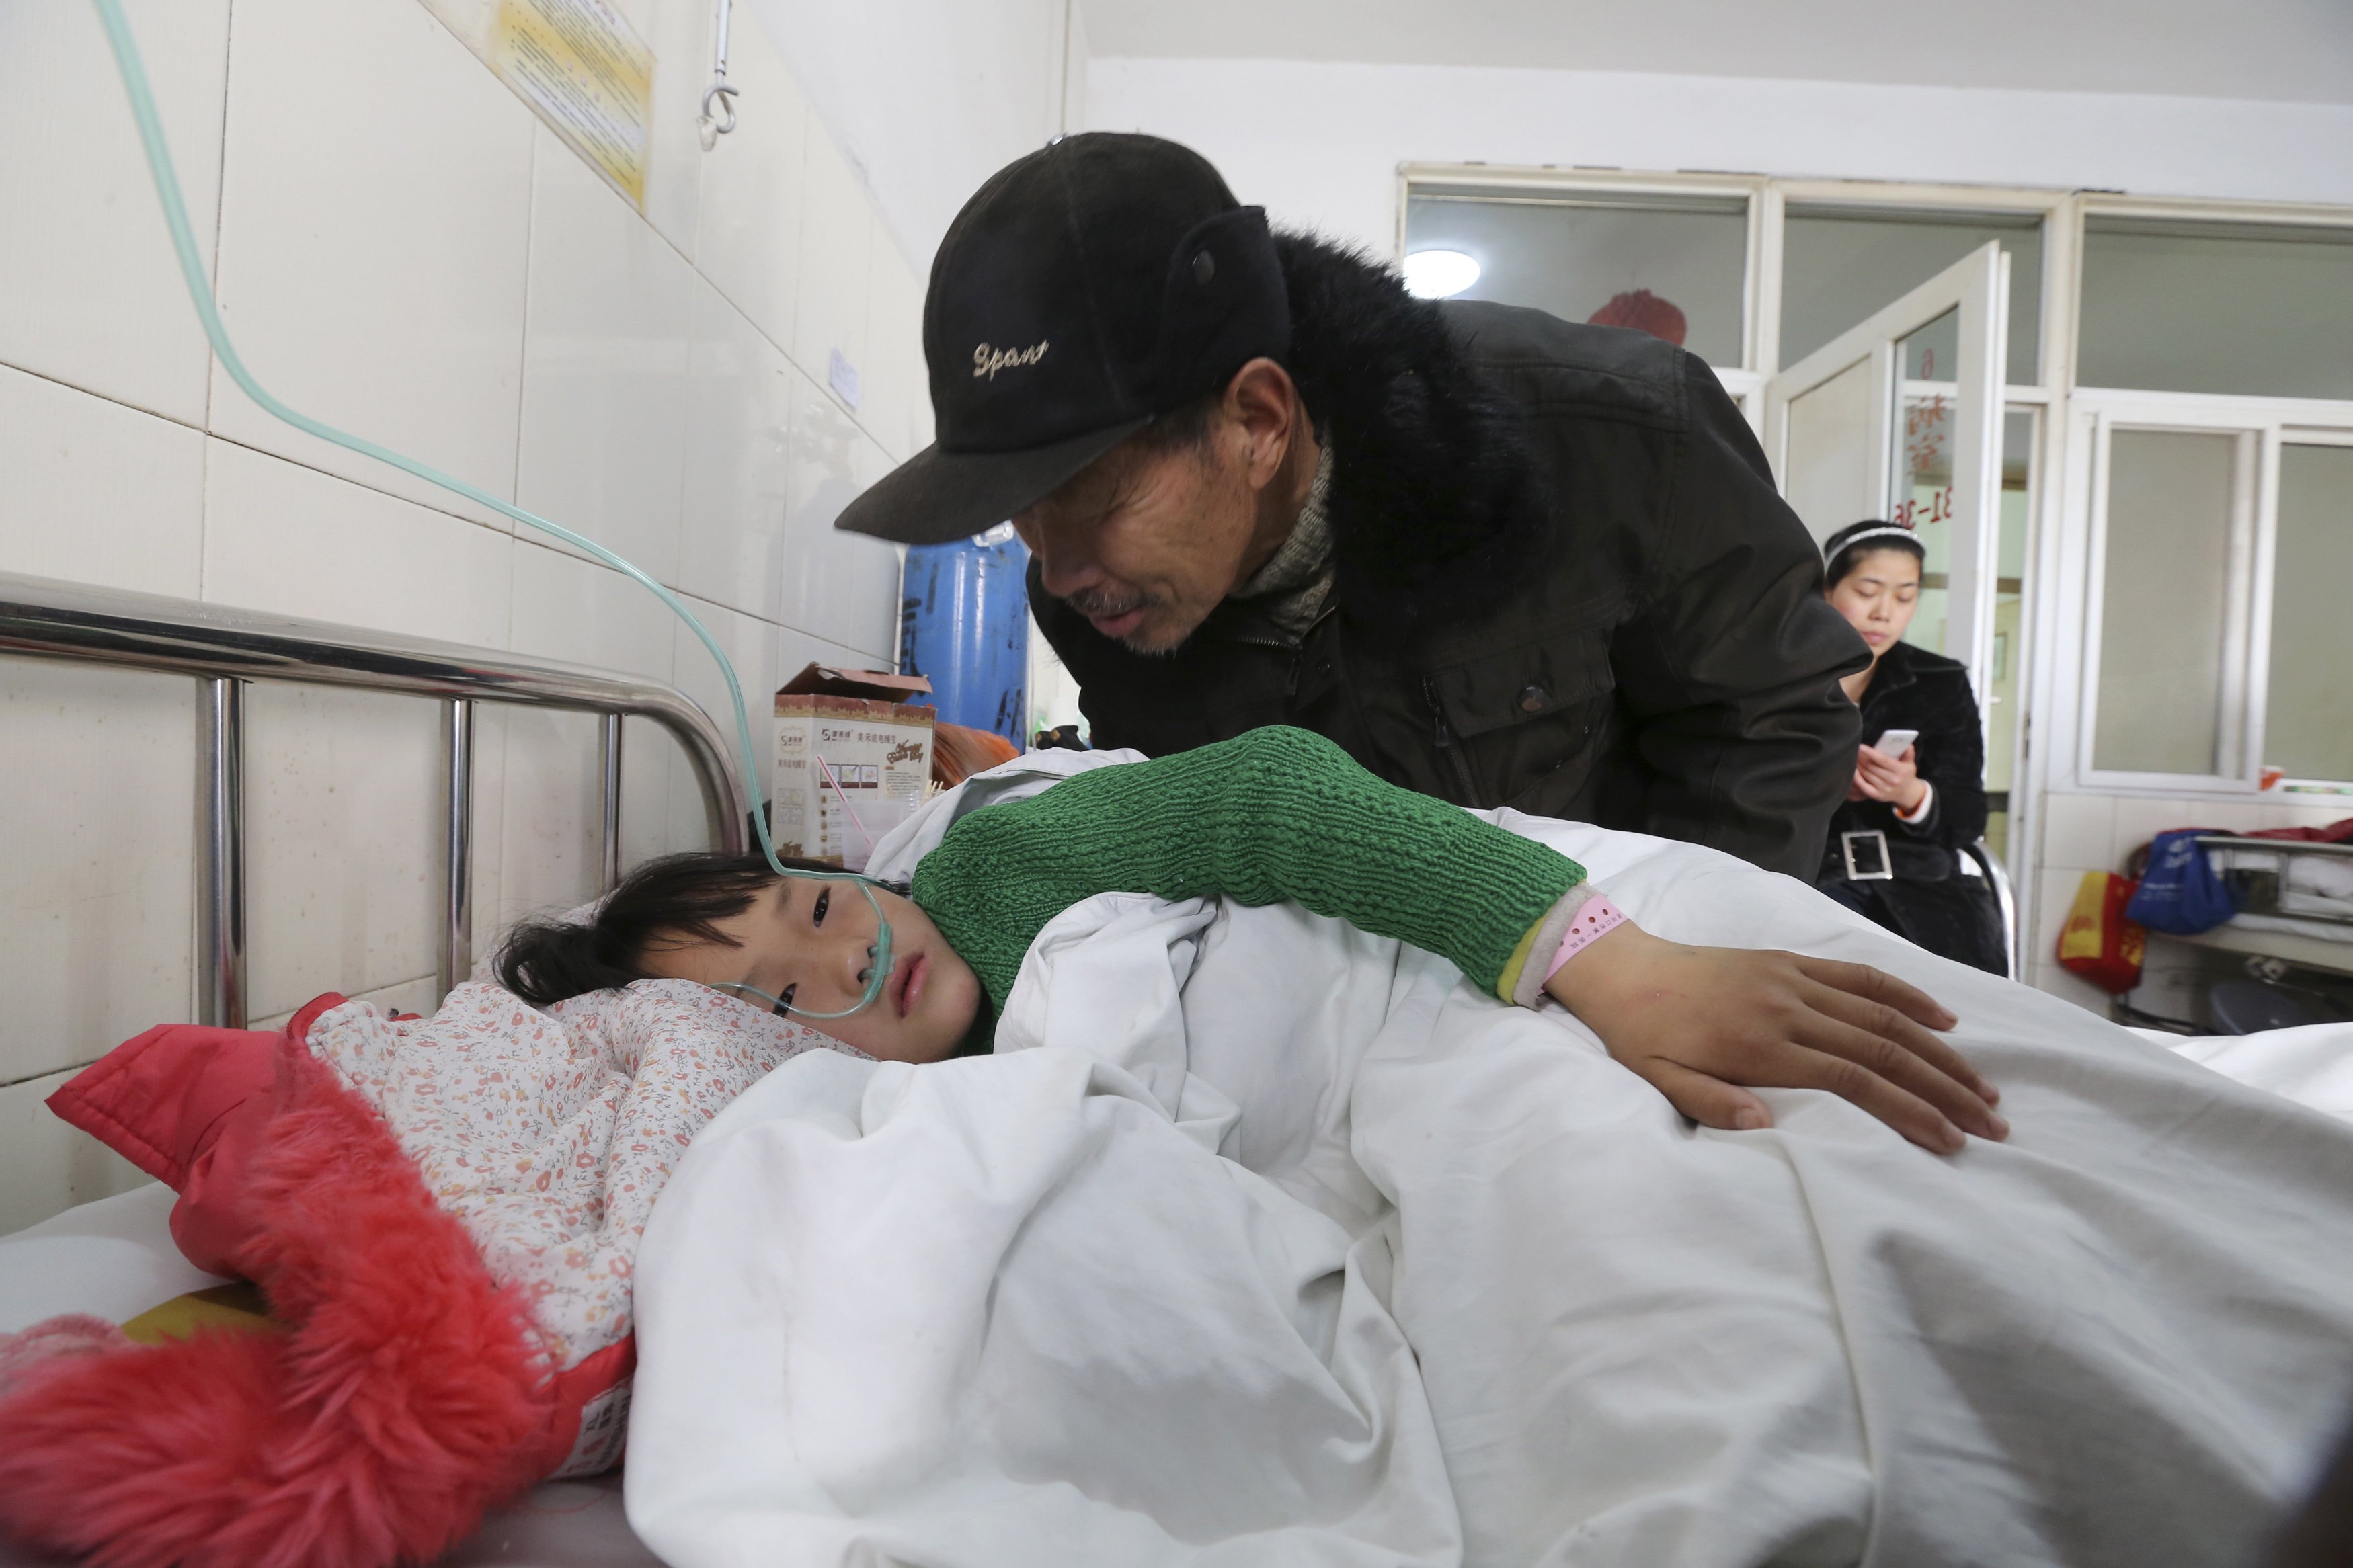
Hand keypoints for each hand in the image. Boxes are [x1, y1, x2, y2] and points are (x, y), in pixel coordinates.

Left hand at [1544, 921, 2004, 1153]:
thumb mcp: (1660, 1081)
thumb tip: (1766, 1128)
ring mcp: (1794, 980)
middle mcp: (1787, 1009)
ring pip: (1883, 1014)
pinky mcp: (1791, 962)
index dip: (1908, 1110)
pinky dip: (1906, 996)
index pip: (1853, 1080)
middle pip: (1884, 1049)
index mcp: (1760, 1046)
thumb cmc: (1641, 1036)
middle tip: (1991, 1123)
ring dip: (1939, 1050)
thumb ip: (1712, 1105)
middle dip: (1943, 1088)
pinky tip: (1944, 1019)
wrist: (1621, 969)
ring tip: (1982, 1085)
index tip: (1949, 1140)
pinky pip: (1860, 977)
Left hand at [1853, 744, 1925, 810]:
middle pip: (1872, 767)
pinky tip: (1853, 770)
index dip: (1871, 753)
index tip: (1861, 747)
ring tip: (1853, 758)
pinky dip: (1856, 778)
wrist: (1907, 793)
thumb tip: (1908, 745)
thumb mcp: (1910, 764)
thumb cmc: (1905, 775)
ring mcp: (1884, 789)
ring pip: (1866, 774)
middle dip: (1862, 758)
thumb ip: (1908, 754)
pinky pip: (1863, 786)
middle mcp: (1893, 781)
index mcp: (1901, 771)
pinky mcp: (1877, 796)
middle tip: (1854, 750)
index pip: (1883, 760)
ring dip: (1858, 765)